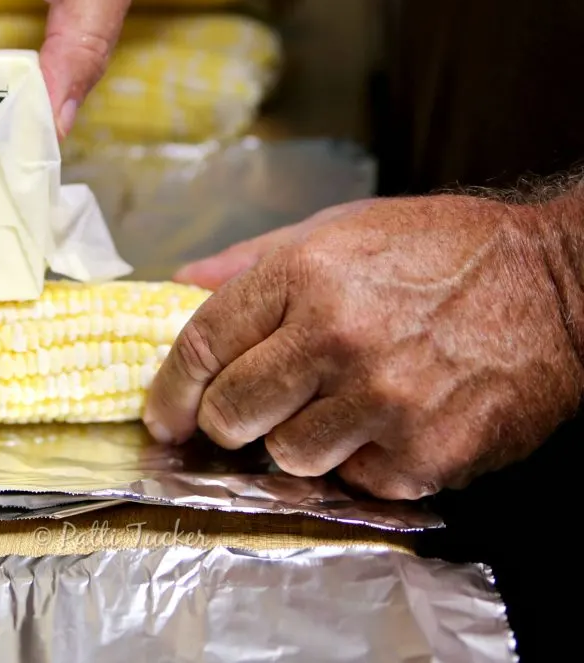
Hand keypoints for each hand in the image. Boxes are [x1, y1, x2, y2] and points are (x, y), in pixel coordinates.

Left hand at [145, 195, 583, 498]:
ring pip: (287, 457)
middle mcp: (337, 338)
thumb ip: (252, 261)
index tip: (163, 415)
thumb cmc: (439, 250)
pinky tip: (386, 421)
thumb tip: (182, 286)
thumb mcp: (338, 228)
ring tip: (335, 406)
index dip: (170, 391)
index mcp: (305, 275)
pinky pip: (354, 481)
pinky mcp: (426, 453)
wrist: (554, 283)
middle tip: (244, 413)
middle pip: (232, 412)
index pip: (202, 345)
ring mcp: (383, 400)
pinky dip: (360, 461)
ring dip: (298, 440)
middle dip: (225, 420)